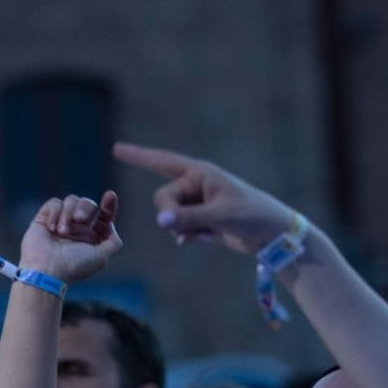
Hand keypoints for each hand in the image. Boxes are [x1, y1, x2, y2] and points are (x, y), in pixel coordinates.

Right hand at [18, 190, 121, 282]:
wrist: (47, 269)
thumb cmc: (73, 266)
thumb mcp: (102, 258)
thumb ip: (114, 243)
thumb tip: (110, 226)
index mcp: (91, 237)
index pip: (103, 216)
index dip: (109, 205)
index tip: (110, 196)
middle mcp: (77, 228)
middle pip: (88, 204)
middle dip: (85, 209)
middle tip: (79, 219)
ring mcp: (61, 222)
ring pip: (71, 201)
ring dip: (68, 214)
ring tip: (61, 232)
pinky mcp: (45, 218)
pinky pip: (54, 203)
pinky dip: (55, 214)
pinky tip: (51, 229)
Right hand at [113, 141, 298, 253]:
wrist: (271, 233)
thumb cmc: (251, 215)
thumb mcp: (220, 215)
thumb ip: (188, 217)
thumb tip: (161, 221)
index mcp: (199, 172)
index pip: (162, 161)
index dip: (138, 156)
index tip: (116, 148)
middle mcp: (194, 185)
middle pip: (162, 200)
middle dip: (172, 216)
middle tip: (194, 225)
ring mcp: (196, 203)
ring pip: (169, 219)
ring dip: (184, 230)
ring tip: (210, 232)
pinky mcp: (199, 220)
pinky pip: (180, 230)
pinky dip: (191, 237)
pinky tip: (209, 239)